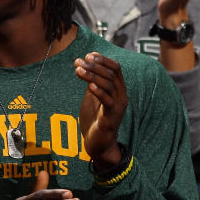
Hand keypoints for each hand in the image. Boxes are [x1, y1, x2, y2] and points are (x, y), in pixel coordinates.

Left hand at [75, 53, 127, 170]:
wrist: (99, 145)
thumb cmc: (96, 120)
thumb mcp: (93, 97)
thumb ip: (92, 83)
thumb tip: (84, 65)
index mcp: (118, 90)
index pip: (115, 68)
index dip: (103, 59)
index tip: (88, 55)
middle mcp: (121, 97)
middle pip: (111, 74)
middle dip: (94, 66)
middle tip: (79, 61)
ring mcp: (118, 107)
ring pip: (109, 85)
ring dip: (92, 75)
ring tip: (78, 70)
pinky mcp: (111, 118)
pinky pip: (108, 101)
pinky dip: (99, 92)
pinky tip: (89, 85)